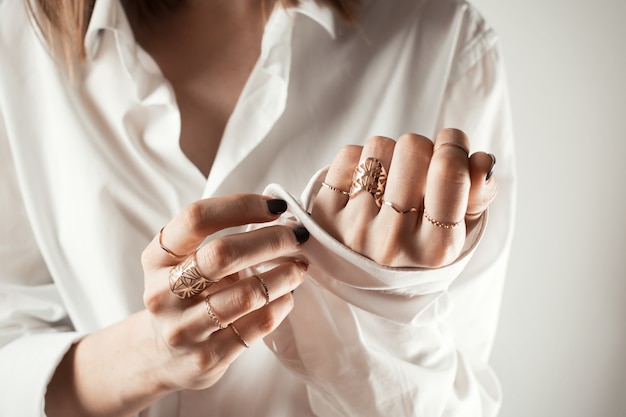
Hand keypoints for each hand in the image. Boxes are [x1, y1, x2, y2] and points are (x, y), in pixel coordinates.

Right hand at [141, 194, 307, 390]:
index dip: (241, 206)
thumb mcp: (183, 262)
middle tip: (297, 236)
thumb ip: (216, 239)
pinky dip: (281, 304)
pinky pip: (258, 324)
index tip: (276, 206)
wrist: (162, 356)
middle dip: (271, 240)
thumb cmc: (185, 296)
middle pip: (222, 254)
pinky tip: (287, 295)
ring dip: (284, 274)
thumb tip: (278, 214)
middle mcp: (163, 292)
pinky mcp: (208, 357)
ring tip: (299, 266)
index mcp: (157, 258)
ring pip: (247, 294)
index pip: (196, 218)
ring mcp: (184, 328)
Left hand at [311, 129, 496, 267]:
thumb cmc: (420, 247)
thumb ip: (478, 194)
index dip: (453, 144)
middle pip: (412, 148)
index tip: (450, 146)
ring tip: (391, 181)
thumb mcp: (460, 230)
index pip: (449, 171)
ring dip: (390, 154)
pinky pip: (348, 155)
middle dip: (422, 149)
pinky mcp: (324, 214)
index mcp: (435, 250)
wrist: (367, 277)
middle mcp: (392, 241)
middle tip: (420, 167)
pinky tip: (367, 185)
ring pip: (379, 146)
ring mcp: (354, 228)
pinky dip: (361, 160)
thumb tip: (483, 160)